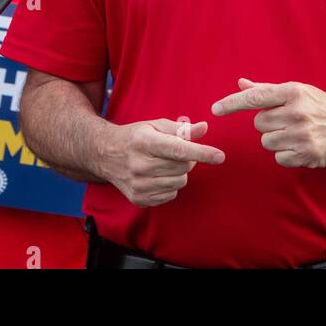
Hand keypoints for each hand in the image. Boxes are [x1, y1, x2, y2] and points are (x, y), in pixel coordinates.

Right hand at [98, 119, 224, 206]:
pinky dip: (170, 185)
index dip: (202, 153)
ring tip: (164, 164)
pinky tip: (157, 176)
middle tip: (176, 152)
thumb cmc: (134, 137)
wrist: (105, 155)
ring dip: (179, 173)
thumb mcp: (154, 125)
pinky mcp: (139, 199)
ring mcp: (138, 185)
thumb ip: (181, 128)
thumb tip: (204, 128)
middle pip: (183, 167)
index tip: (220, 156)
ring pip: (180, 182)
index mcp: (145, 142)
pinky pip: (171, 195)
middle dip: (187, 159)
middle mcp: (140, 165)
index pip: (179, 150)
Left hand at [211, 78, 325, 168]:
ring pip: (267, 142)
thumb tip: (240, 84)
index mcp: (293, 92)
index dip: (232, 103)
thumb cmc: (320, 106)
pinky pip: (278, 158)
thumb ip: (267, 90)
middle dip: (268, 124)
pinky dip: (286, 154)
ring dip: (276, 140)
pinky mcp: (307, 154)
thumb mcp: (297, 92)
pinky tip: (301, 146)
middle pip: (259, 124)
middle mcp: (297, 112)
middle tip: (287, 121)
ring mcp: (302, 135)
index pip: (255, 98)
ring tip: (296, 134)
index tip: (216, 110)